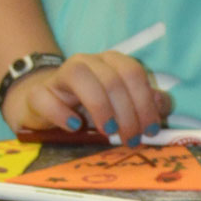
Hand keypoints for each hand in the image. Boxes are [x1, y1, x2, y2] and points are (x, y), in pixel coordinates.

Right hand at [0, 50, 171, 144]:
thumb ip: (147, 102)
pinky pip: (47, 98)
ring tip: (108, 131)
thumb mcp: (123, 104)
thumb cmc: (89, 105)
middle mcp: (88, 62)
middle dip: (127, 113)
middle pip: (112, 79)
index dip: (146, 102)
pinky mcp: (38, 93)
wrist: (46, 104)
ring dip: (100, 106)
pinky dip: (62, 113)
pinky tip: (75, 127)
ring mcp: (60, 75)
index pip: (134, 73)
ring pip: (81, 77)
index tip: (150, 130)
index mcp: (112, 61)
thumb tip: (162, 104)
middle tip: (130, 139)